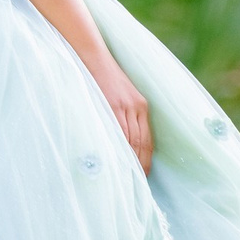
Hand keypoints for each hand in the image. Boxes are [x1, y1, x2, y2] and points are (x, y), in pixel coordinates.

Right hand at [85, 51, 152, 172]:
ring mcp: (125, 106)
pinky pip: (119, 131)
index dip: (146, 161)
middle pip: (142, 144)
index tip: (143, 177)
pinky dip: (119, 147)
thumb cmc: (100, 77)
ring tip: (125, 179)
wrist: (92, 55)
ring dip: (130, 161)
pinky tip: (116, 160)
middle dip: (140, 166)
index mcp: (140, 105)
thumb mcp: (117, 96)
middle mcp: (137, 107)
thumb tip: (118, 140)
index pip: (147, 141)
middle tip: (135, 185)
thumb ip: (121, 116)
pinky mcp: (113, 104)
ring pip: (132, 141)